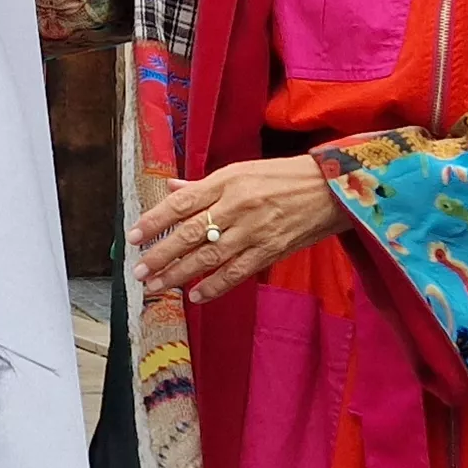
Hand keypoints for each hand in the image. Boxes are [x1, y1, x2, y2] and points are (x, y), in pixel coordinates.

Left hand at [129, 157, 354, 302]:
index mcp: (228, 181)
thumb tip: (171, 190)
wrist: (334, 188)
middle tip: (139, 270)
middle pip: (191, 233)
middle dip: (161, 254)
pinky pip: (237, 272)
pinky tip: (195, 295)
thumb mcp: (242, 171)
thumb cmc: (285, 177)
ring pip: (209, 257)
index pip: (182, 203)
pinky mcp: (271, 250)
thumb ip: (204, 185)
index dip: (155, 220)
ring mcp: (255, 230)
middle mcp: (238, 205)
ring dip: (179, 274)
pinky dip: (214, 286)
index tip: (133, 236)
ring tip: (156, 286)